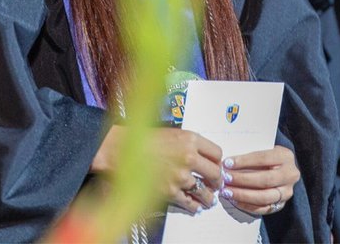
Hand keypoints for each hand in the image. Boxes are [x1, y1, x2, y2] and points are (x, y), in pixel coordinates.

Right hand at [90, 126, 223, 213]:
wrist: (120, 150)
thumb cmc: (143, 140)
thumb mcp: (172, 133)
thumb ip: (189, 144)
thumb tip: (202, 156)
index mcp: (190, 139)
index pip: (217, 153)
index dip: (218, 162)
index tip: (216, 166)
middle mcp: (189, 157)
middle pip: (215, 173)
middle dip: (216, 180)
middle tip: (215, 184)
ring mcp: (180, 176)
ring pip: (205, 192)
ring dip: (208, 197)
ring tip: (209, 199)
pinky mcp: (170, 191)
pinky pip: (189, 202)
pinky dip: (194, 206)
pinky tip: (195, 206)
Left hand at [220, 145, 299, 215]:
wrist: (282, 168)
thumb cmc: (267, 157)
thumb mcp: (264, 148)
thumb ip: (250, 154)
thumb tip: (227, 162)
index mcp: (285, 156)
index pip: (263, 158)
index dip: (244, 161)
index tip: (227, 163)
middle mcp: (290, 175)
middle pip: (265, 180)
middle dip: (242, 180)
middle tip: (226, 178)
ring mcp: (287, 192)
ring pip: (264, 197)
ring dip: (243, 195)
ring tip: (227, 192)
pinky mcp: (281, 205)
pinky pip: (263, 209)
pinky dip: (247, 206)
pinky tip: (235, 201)